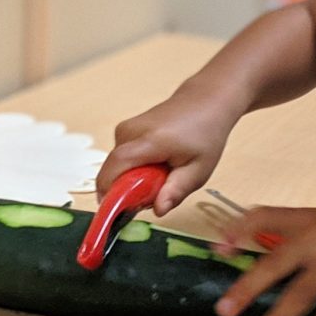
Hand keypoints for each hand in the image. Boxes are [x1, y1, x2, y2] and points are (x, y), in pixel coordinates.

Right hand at [95, 84, 245, 214]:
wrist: (204, 101)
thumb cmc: (205, 133)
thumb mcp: (199, 169)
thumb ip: (176, 191)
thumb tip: (158, 210)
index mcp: (150, 140)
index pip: (115, 167)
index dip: (110, 192)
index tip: (117, 213)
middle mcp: (130, 131)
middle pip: (113, 172)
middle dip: (127, 191)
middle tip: (153, 194)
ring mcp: (124, 129)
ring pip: (116, 168)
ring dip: (132, 181)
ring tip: (160, 176)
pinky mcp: (122, 131)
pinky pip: (119, 160)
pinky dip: (133, 170)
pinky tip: (154, 166)